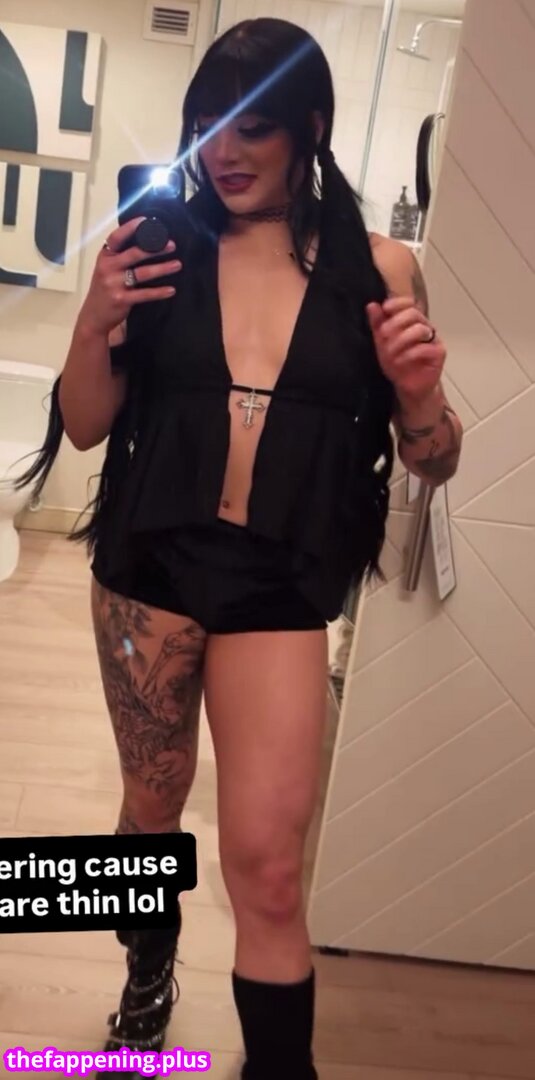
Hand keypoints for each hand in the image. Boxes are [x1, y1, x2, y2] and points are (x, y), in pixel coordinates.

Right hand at [77, 217, 182, 337]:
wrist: (93, 317)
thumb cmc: (104, 290)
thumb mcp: (106, 270)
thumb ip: (120, 257)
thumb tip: (146, 243)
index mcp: (105, 257)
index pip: (116, 238)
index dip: (130, 228)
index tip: (146, 221)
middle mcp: (108, 267)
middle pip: (134, 253)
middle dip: (155, 248)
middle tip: (172, 245)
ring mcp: (113, 284)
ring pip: (142, 273)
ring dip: (162, 268)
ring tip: (177, 265)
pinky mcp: (121, 299)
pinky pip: (144, 294)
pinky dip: (159, 292)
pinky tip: (171, 290)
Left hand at [366, 296, 445, 404]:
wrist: (409, 387)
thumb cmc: (398, 363)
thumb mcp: (382, 344)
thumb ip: (377, 325)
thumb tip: (372, 305)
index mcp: (412, 322)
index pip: (408, 304)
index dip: (397, 303)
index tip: (385, 308)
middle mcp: (425, 327)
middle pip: (414, 314)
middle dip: (395, 323)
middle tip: (383, 335)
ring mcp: (434, 339)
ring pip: (420, 329)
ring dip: (401, 340)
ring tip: (390, 353)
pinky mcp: (439, 353)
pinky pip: (425, 348)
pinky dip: (409, 354)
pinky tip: (400, 361)